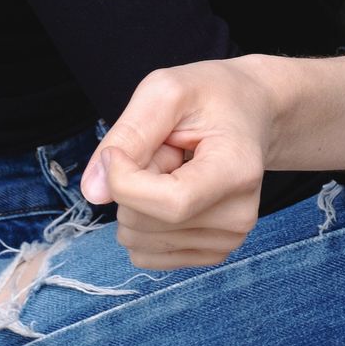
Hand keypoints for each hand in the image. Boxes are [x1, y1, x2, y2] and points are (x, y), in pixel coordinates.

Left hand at [79, 60, 272, 269]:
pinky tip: (169, 190)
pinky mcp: (210, 252)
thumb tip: (94, 192)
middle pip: (144, 223)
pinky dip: (143, 221)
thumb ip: (128, 136)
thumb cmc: (212, 96)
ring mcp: (226, 240)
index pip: (168, 203)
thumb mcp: (166, 92)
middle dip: (130, 185)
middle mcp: (238, 216)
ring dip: (136, 202)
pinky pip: (145, 253)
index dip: (124, 181)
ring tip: (170, 168)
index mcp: (236, 172)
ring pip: (138, 241)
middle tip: (162, 150)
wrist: (250, 112)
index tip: (115, 152)